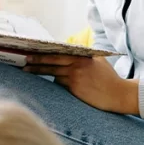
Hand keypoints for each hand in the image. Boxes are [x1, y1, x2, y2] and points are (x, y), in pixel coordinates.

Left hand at [24, 55, 139, 114]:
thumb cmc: (109, 78)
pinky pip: (60, 84)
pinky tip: (48, 83)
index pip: (60, 52)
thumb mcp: (98, 62)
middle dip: (36, 61)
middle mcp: (78, 64)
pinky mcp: (74, 88)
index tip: (33, 50)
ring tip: (26, 70)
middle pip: (52, 61)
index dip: (45, 51)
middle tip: (24, 60)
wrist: (119, 94)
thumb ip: (84, 57)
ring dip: (40, 71)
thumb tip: (70, 52)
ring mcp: (75, 76)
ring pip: (53, 73)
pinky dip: (55, 82)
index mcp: (83, 56)